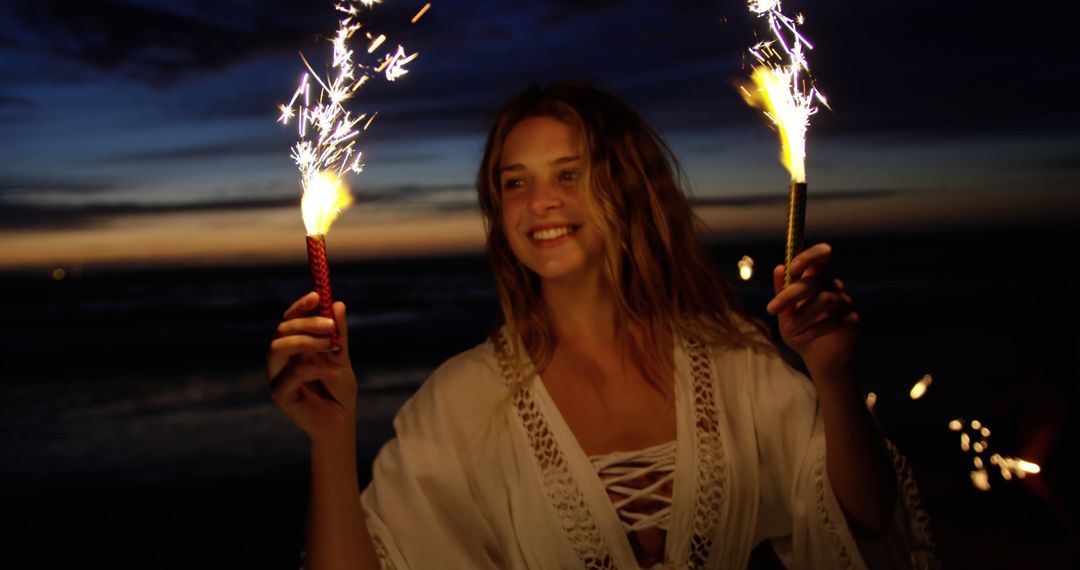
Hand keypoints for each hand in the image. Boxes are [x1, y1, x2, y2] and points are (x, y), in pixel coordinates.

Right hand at [267, 292, 356, 446]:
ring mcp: (277, 376)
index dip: (300, 306)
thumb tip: (337, 304)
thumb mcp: (342, 357)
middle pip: (282, 331)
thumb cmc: (339, 391)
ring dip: (304, 341)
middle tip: (330, 326)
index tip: (317, 296)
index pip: (289, 320)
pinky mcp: (280, 394)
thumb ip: (339, 334)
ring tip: (330, 345)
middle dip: (306, 323)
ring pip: (277, 348)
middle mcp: (282, 359)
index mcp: (294, 348)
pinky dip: (313, 369)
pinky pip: (290, 374)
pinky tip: (332, 374)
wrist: (341, 422)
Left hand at [766, 243, 858, 381]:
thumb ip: (782, 292)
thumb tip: (780, 268)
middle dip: (791, 294)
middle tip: (772, 309)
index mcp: (817, 279)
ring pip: (825, 300)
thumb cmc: (799, 331)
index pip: (821, 256)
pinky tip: (801, 338)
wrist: (817, 360)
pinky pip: (833, 320)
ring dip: (802, 317)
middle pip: (816, 281)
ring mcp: (846, 303)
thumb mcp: (784, 313)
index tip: (793, 268)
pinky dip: (813, 330)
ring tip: (790, 331)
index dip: (810, 256)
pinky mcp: (852, 320)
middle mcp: (834, 287)